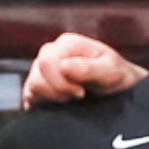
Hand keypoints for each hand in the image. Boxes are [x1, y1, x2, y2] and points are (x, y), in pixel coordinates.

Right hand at [19, 28, 147, 106]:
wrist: (120, 91)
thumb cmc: (118, 77)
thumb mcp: (112, 72)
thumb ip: (89, 68)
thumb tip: (63, 66)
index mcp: (67, 43)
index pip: (48, 60)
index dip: (62, 82)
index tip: (82, 92)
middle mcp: (50, 53)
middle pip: (37, 74)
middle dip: (58, 91)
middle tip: (80, 96)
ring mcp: (42, 70)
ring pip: (32, 86)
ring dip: (52, 98)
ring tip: (72, 100)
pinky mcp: (37, 87)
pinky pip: (29, 97)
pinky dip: (43, 104)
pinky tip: (61, 105)